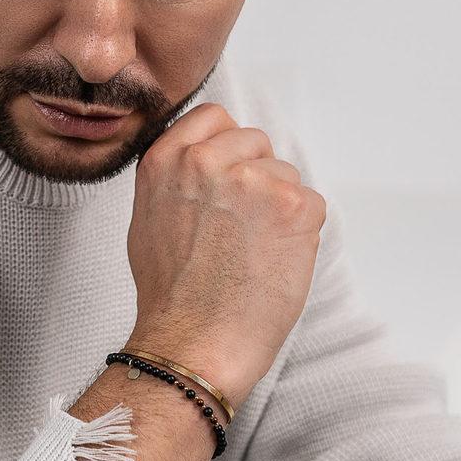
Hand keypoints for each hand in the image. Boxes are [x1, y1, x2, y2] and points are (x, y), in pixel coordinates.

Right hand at [126, 102, 325, 408]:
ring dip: (280, 207)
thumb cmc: (170, 296)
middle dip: (257, 176)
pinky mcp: (293, 205)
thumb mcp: (148, 218)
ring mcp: (251, 180)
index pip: (214, 116)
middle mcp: (204, 160)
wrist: (193, 344)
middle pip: (256, 140)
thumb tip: (206, 157)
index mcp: (164, 160)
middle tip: (242, 228)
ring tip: (253, 252)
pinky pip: (313, 202)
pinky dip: (302, 233)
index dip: (228, 146)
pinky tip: (274, 262)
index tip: (230, 174)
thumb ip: (175, 176)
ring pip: (286, 173)